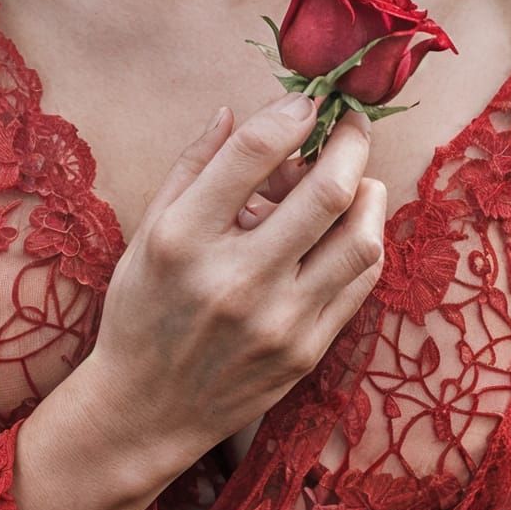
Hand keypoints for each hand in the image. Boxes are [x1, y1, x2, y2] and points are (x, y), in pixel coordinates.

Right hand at [82, 94, 385, 472]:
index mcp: (184, 238)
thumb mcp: (149, 229)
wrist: (145, 410)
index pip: (253, 153)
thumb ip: (192, 165)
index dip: (290, 113)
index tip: (308, 99)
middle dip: (349, 141)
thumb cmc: (143, 309)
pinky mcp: (306, 351)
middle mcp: (236, 279)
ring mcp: (278, 321)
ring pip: (359, 239)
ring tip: (357, 175)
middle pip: (325, 192)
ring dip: (367, 191)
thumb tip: (234, 110)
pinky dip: (365, 239)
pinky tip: (350, 222)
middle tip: (350, 123)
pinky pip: (360, 282)